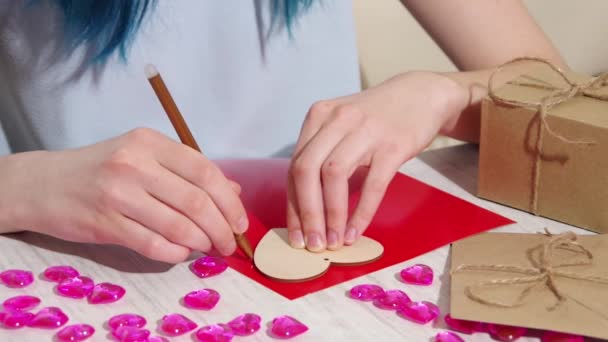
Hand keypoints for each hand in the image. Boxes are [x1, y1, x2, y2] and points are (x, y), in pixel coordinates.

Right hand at [0, 128, 247, 262]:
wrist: (43, 184)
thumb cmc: (100, 169)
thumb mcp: (143, 157)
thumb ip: (187, 171)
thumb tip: (233, 190)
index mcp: (149, 142)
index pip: (205, 171)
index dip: (230, 200)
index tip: (239, 221)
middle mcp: (135, 164)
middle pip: (196, 201)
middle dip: (222, 228)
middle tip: (229, 243)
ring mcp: (118, 194)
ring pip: (178, 226)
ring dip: (202, 243)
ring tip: (209, 248)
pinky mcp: (105, 224)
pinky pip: (154, 245)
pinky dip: (177, 253)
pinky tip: (182, 252)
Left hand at [287, 71, 466, 250]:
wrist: (422, 94)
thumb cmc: (376, 118)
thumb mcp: (341, 125)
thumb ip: (322, 155)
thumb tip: (304, 207)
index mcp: (319, 116)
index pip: (295, 166)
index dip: (293, 205)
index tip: (295, 234)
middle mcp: (338, 119)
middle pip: (307, 170)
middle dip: (306, 213)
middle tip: (311, 244)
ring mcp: (366, 130)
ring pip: (334, 176)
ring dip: (331, 215)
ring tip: (333, 242)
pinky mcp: (394, 145)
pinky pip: (372, 184)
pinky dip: (361, 213)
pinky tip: (355, 232)